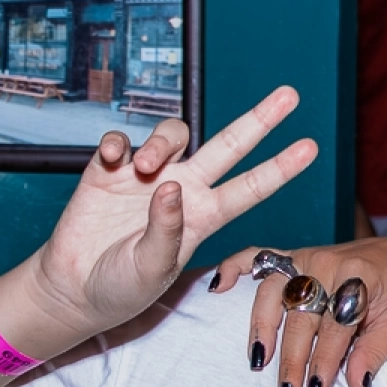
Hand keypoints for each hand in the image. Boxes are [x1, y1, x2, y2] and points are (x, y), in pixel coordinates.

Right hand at [24, 88, 317, 345]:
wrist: (76, 290)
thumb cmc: (122, 287)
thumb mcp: (151, 268)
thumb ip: (165, 231)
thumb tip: (172, 187)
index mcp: (204, 216)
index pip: (251, 187)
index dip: (280, 167)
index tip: (311, 147)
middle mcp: (184, 189)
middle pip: (228, 145)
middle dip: (259, 120)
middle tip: (290, 96)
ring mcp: (148, 176)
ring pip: (174, 134)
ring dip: (163, 142)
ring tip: (146, 167)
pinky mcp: (109, 171)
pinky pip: (121, 141)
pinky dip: (118, 143)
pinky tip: (112, 159)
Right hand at [211, 235, 386, 386]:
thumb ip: (376, 351)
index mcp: (359, 277)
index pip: (336, 327)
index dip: (325, 361)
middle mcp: (327, 263)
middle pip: (301, 315)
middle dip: (293, 357)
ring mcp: (306, 257)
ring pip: (272, 291)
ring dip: (261, 327)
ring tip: (257, 361)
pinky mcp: (292, 256)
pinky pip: (256, 256)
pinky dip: (233, 267)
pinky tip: (217, 288)